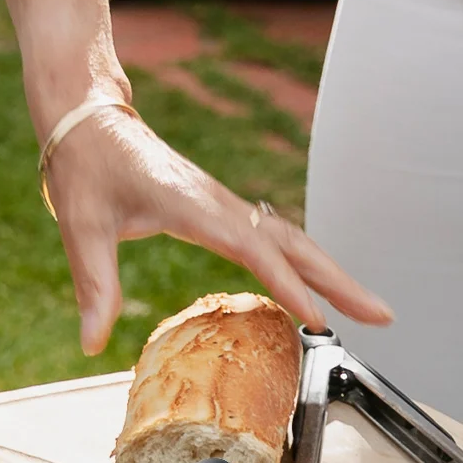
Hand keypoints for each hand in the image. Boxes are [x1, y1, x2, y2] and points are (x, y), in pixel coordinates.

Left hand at [43, 104, 393, 354]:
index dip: (288, 284)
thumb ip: (94, 285)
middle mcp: (216, 202)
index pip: (252, 248)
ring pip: (288, 238)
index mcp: (190, 204)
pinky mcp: (215, 207)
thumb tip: (90, 344)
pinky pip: (269, 237)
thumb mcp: (80, 226)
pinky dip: (300, 262)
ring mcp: (221, 203)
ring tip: (368, 308)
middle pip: (292, 243)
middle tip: (383, 316)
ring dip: (330, 272)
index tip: (320, 319)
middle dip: (339, 280)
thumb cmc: (83, 165)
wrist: (86, 119)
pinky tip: (314, 286)